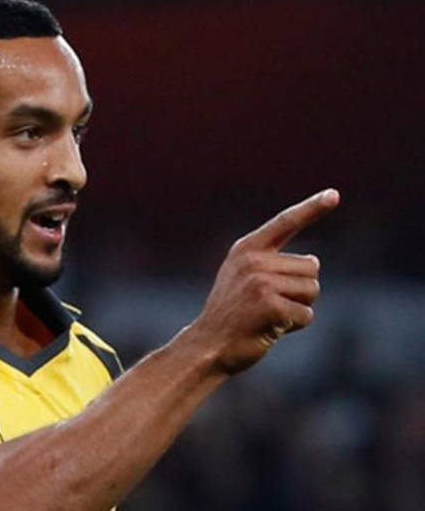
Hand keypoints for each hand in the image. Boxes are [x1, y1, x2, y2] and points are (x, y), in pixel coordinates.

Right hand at [187, 188, 339, 373]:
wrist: (206, 346)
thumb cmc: (231, 315)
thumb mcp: (242, 278)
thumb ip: (271, 263)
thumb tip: (313, 261)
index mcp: (246, 249)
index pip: (285, 222)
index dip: (312, 208)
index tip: (334, 195)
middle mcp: (253, 260)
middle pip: (311, 267)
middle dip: (301, 289)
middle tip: (269, 304)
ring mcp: (260, 282)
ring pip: (312, 290)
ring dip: (298, 308)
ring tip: (267, 315)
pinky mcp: (270, 305)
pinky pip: (306, 315)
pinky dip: (294, 326)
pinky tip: (269, 328)